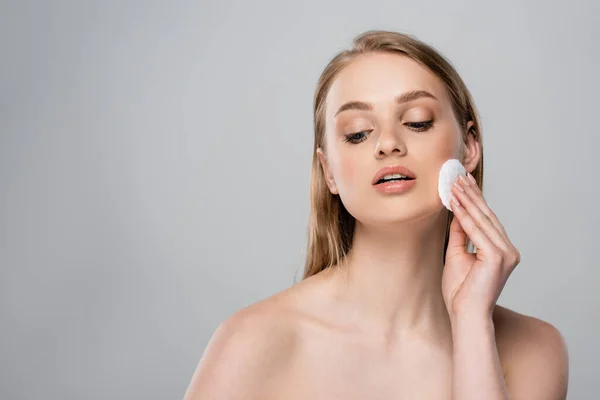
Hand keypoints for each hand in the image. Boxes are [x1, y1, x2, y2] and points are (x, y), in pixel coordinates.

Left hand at [442, 173, 520, 320]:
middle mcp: (508, 250)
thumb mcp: (457, 255)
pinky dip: (463, 214)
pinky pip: (476, 230)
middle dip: (471, 194)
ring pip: (481, 220)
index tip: (463, 182)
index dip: (475, 199)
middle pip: (486, 216)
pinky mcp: (497, 257)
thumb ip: (459, 234)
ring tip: (453, 184)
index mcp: (502, 250)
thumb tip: (456, 212)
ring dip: (466, 200)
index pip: (487, 219)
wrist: (464, 314)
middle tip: (458, 175)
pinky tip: (453, 202)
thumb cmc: (460, 291)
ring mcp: (506, 253)